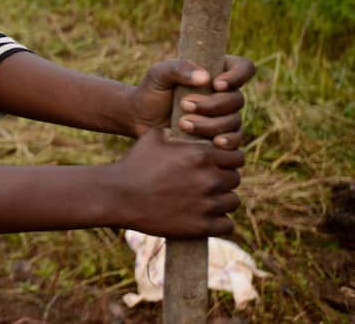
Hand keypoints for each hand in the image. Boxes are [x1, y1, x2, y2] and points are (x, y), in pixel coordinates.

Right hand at [109, 127, 243, 237]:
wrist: (119, 195)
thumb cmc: (134, 164)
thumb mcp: (152, 138)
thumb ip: (173, 132)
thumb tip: (179, 127)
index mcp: (201, 155)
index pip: (236, 156)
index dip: (228, 160)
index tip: (218, 164)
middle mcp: (209, 179)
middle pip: (235, 179)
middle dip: (224, 179)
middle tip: (209, 182)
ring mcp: (207, 204)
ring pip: (233, 201)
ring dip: (222, 200)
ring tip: (207, 199)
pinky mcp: (202, 226)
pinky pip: (227, 225)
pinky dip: (219, 221)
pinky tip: (206, 216)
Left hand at [128, 56, 254, 149]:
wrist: (140, 119)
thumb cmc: (150, 91)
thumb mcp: (158, 74)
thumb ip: (178, 68)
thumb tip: (205, 78)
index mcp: (216, 71)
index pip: (243, 67)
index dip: (237, 76)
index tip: (216, 85)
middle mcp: (224, 94)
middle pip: (237, 99)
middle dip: (212, 105)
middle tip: (184, 105)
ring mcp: (224, 116)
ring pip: (234, 121)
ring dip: (210, 124)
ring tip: (183, 124)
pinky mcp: (220, 135)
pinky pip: (235, 140)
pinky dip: (226, 141)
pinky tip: (212, 143)